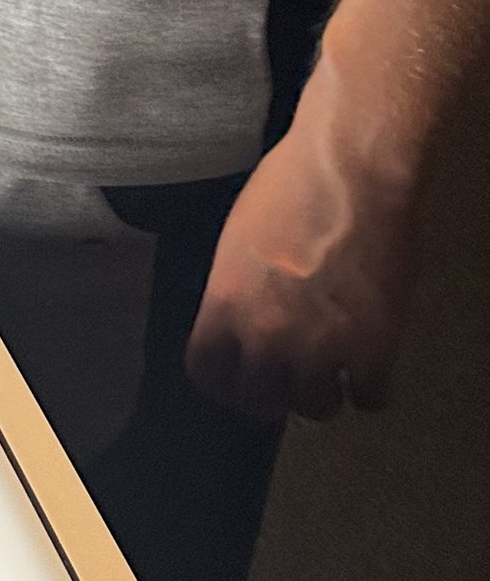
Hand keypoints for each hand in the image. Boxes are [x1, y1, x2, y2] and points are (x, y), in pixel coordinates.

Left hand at [187, 80, 414, 418]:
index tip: (239, 379)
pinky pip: (370, 399)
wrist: (352, 171)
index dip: (225, 382)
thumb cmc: (290, 187)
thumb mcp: (236, 242)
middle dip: (274, 393)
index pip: (207, 375)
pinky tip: (370, 367)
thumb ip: (236, 293)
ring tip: (333, 370)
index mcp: (224, 308)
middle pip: (260, 402)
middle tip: (290, 376)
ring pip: (316, 409)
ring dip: (323, 394)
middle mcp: (267, 338)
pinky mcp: (374, 349)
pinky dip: (371, 388)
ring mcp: (321, 349)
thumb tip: (244, 321)